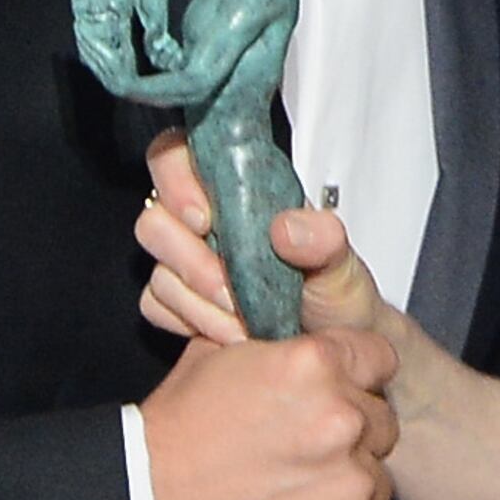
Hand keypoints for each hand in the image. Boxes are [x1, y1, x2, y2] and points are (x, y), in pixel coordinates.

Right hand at [136, 133, 390, 347]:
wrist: (335, 345)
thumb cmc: (339, 294)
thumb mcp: (344, 265)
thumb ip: (325, 239)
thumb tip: (285, 227)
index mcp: (240, 187)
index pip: (178, 154)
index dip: (176, 180)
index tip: (204, 219)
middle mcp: (207, 217)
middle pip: (155, 218)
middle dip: (190, 261)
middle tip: (232, 291)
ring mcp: (187, 259)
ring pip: (157, 268)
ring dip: (196, 300)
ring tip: (243, 321)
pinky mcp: (179, 299)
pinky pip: (155, 305)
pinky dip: (189, 321)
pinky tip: (227, 331)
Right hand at [140, 317, 404, 499]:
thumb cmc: (176, 435)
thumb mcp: (214, 358)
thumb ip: (272, 344)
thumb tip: (295, 333)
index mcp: (314, 365)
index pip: (378, 360)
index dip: (359, 377)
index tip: (341, 394)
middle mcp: (341, 419)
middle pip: (381, 421)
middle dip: (352, 435)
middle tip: (306, 453)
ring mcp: (349, 483)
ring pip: (380, 478)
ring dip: (350, 486)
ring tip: (300, 495)